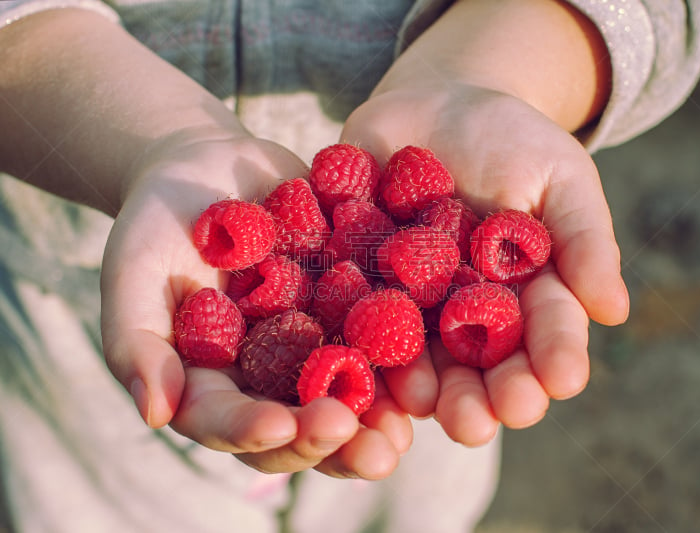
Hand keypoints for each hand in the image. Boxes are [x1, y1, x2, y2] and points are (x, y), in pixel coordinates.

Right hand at [100, 133, 411, 477]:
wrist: (213, 168)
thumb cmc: (159, 222)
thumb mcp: (133, 274)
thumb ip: (136, 343)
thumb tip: (155, 414)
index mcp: (214, 383)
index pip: (229, 422)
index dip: (254, 430)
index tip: (281, 424)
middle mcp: (269, 376)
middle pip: (298, 425)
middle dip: (331, 442)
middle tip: (370, 451)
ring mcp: (315, 345)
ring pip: (347, 396)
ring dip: (378, 420)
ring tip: (404, 435)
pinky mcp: (352, 309)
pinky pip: (381, 337)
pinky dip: (406, 355)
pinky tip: (431, 366)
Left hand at [341, 85, 628, 445]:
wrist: (435, 103)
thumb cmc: (512, 138)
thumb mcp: (559, 175)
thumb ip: (584, 239)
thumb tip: (615, 311)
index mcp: (524, 295)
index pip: (544, 333)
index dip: (552, 358)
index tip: (562, 381)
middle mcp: (468, 312)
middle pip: (477, 365)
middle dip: (481, 397)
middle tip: (482, 426)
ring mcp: (412, 301)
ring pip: (417, 356)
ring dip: (420, 387)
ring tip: (426, 404)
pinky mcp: (359, 282)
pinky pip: (353, 315)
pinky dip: (355, 340)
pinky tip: (358, 362)